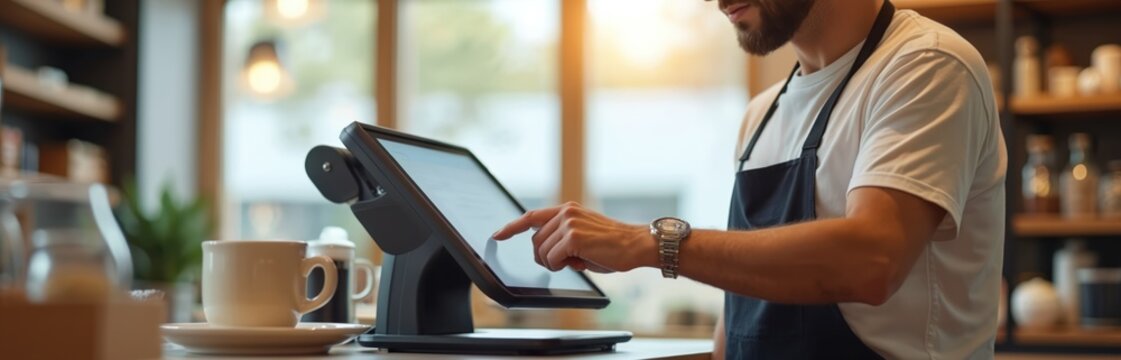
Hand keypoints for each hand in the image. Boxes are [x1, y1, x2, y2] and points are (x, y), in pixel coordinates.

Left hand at [492, 202, 655, 272]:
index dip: (512, 227)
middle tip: (566, 262)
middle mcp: (565, 213)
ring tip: (578, 260)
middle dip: (545, 257)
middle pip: (535, 242)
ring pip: (542, 252)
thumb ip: (563, 238)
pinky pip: (552, 260)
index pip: (531, 216)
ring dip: (555, 263)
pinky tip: (580, 262)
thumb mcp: (584, 236)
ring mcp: (568, 224)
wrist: (636, 244)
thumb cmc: (613, 246)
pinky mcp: (572, 237)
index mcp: (567, 210)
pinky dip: (561, 266)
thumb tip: (546, 253)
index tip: (498, 235)